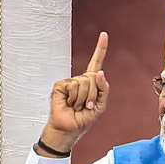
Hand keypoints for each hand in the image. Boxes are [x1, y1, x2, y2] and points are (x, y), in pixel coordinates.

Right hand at [39, 32, 109, 152]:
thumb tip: (99, 72)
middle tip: (86, 106)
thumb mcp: (100, 106)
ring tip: (77, 106)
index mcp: (91, 83)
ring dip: (84, 98)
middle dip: (93, 94)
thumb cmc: (83, 119)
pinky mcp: (60, 86)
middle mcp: (80, 80)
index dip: (100, 48)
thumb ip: (104, 89)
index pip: (96, 63)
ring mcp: (70, 82)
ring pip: (84, 82)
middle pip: (93, 77)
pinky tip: (69, 104)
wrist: (69, 129)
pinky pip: (73, 86)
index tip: (104, 34)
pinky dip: (75, 98)